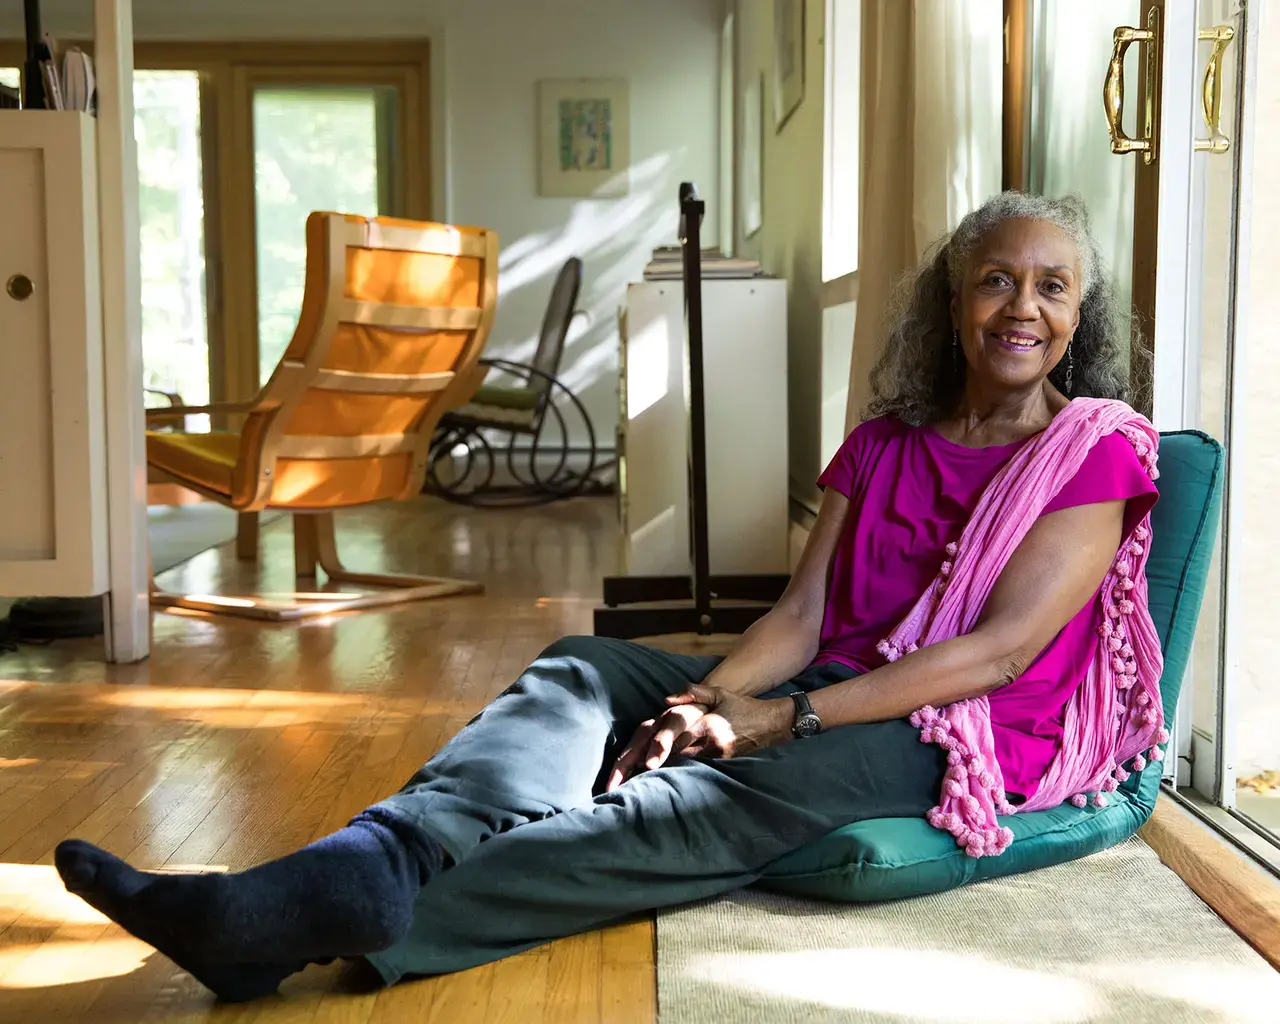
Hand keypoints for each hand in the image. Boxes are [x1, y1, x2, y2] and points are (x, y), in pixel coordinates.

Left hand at [606, 684, 793, 790]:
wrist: (773, 724)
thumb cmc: (742, 707)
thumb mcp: (721, 694)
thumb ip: (693, 692)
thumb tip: (666, 700)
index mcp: (706, 721)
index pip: (677, 730)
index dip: (660, 743)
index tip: (644, 761)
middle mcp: (711, 740)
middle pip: (676, 751)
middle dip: (653, 760)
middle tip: (630, 773)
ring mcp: (718, 755)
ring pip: (685, 763)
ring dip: (664, 770)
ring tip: (638, 780)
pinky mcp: (724, 764)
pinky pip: (698, 769)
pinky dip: (682, 774)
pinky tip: (665, 781)